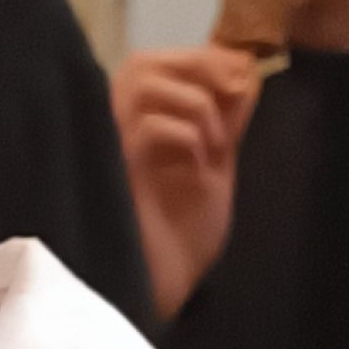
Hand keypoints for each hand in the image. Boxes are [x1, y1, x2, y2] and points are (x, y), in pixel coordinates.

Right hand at [111, 46, 263, 320]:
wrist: (167, 288)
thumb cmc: (181, 236)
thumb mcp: (215, 163)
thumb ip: (225, 118)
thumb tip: (244, 68)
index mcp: (133, 128)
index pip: (157, 63)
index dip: (205, 60)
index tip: (242, 86)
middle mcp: (108, 132)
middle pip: (142, 64)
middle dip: (200, 70)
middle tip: (233, 104)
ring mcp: (104, 151)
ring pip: (141, 84)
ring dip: (194, 103)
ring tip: (214, 145)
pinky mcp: (109, 173)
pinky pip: (147, 126)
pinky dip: (186, 135)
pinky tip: (198, 166)